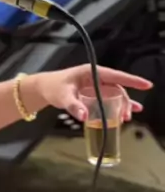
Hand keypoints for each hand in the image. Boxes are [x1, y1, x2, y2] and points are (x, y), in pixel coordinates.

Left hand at [32, 65, 152, 121]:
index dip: (131, 80)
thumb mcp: (62, 96)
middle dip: (125, 101)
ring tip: (126, 118)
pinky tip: (126, 114)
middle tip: (126, 115)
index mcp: (91, 73)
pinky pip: (110, 98)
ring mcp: (95, 86)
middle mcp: (96, 78)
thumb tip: (84, 116)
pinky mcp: (93, 93)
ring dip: (123, 105)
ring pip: (115, 94)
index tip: (146, 84)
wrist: (44, 88)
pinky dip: (118, 105)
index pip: (115, 76)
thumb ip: (73, 106)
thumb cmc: (53, 87)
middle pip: (117, 88)